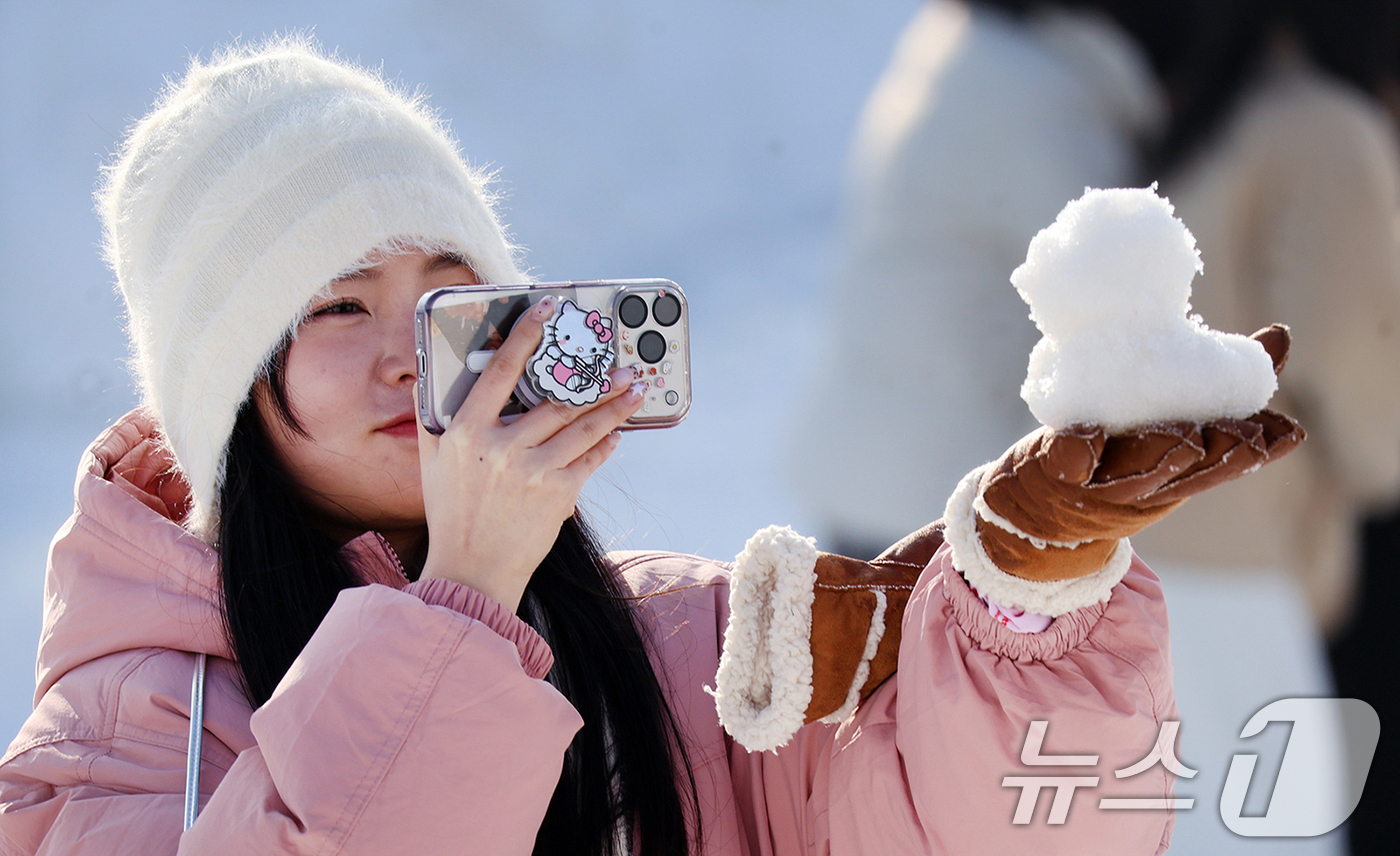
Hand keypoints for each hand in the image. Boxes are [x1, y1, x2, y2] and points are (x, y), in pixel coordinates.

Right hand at [417, 297, 644, 608]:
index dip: (526, 334)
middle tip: (618, 362)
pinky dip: (605, 444)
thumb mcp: (433, 460)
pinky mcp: (558, 495)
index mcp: (466, 431)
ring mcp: (532, 471)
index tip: (548, 307)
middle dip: (592, 377)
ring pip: (583, 426)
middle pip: (555, 398)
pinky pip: (590, 459)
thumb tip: (433, 373)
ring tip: (634, 389)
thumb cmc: (451, 511)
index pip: (499, 370)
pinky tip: (616, 434)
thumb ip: (434, 416)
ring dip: (614, 405)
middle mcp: (500, 448)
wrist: (470, 570)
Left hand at [976, 325, 1303, 581]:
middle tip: (1241, 431)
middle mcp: (1145, 485)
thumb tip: (1278, 338)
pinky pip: (1067, 462)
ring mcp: (1099, 483)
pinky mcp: (1053, 471)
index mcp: (1178, 473)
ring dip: (1161, 456)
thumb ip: (1217, 389)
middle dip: (1217, 454)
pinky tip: (1085, 435)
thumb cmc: (1111, 459)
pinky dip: (1077, 449)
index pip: (1227, 463)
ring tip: (1185, 434)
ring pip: (1136, 474)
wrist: (1033, 514)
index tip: (1285, 431)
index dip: (1256, 449)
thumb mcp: (1166, 431)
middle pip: (1189, 473)